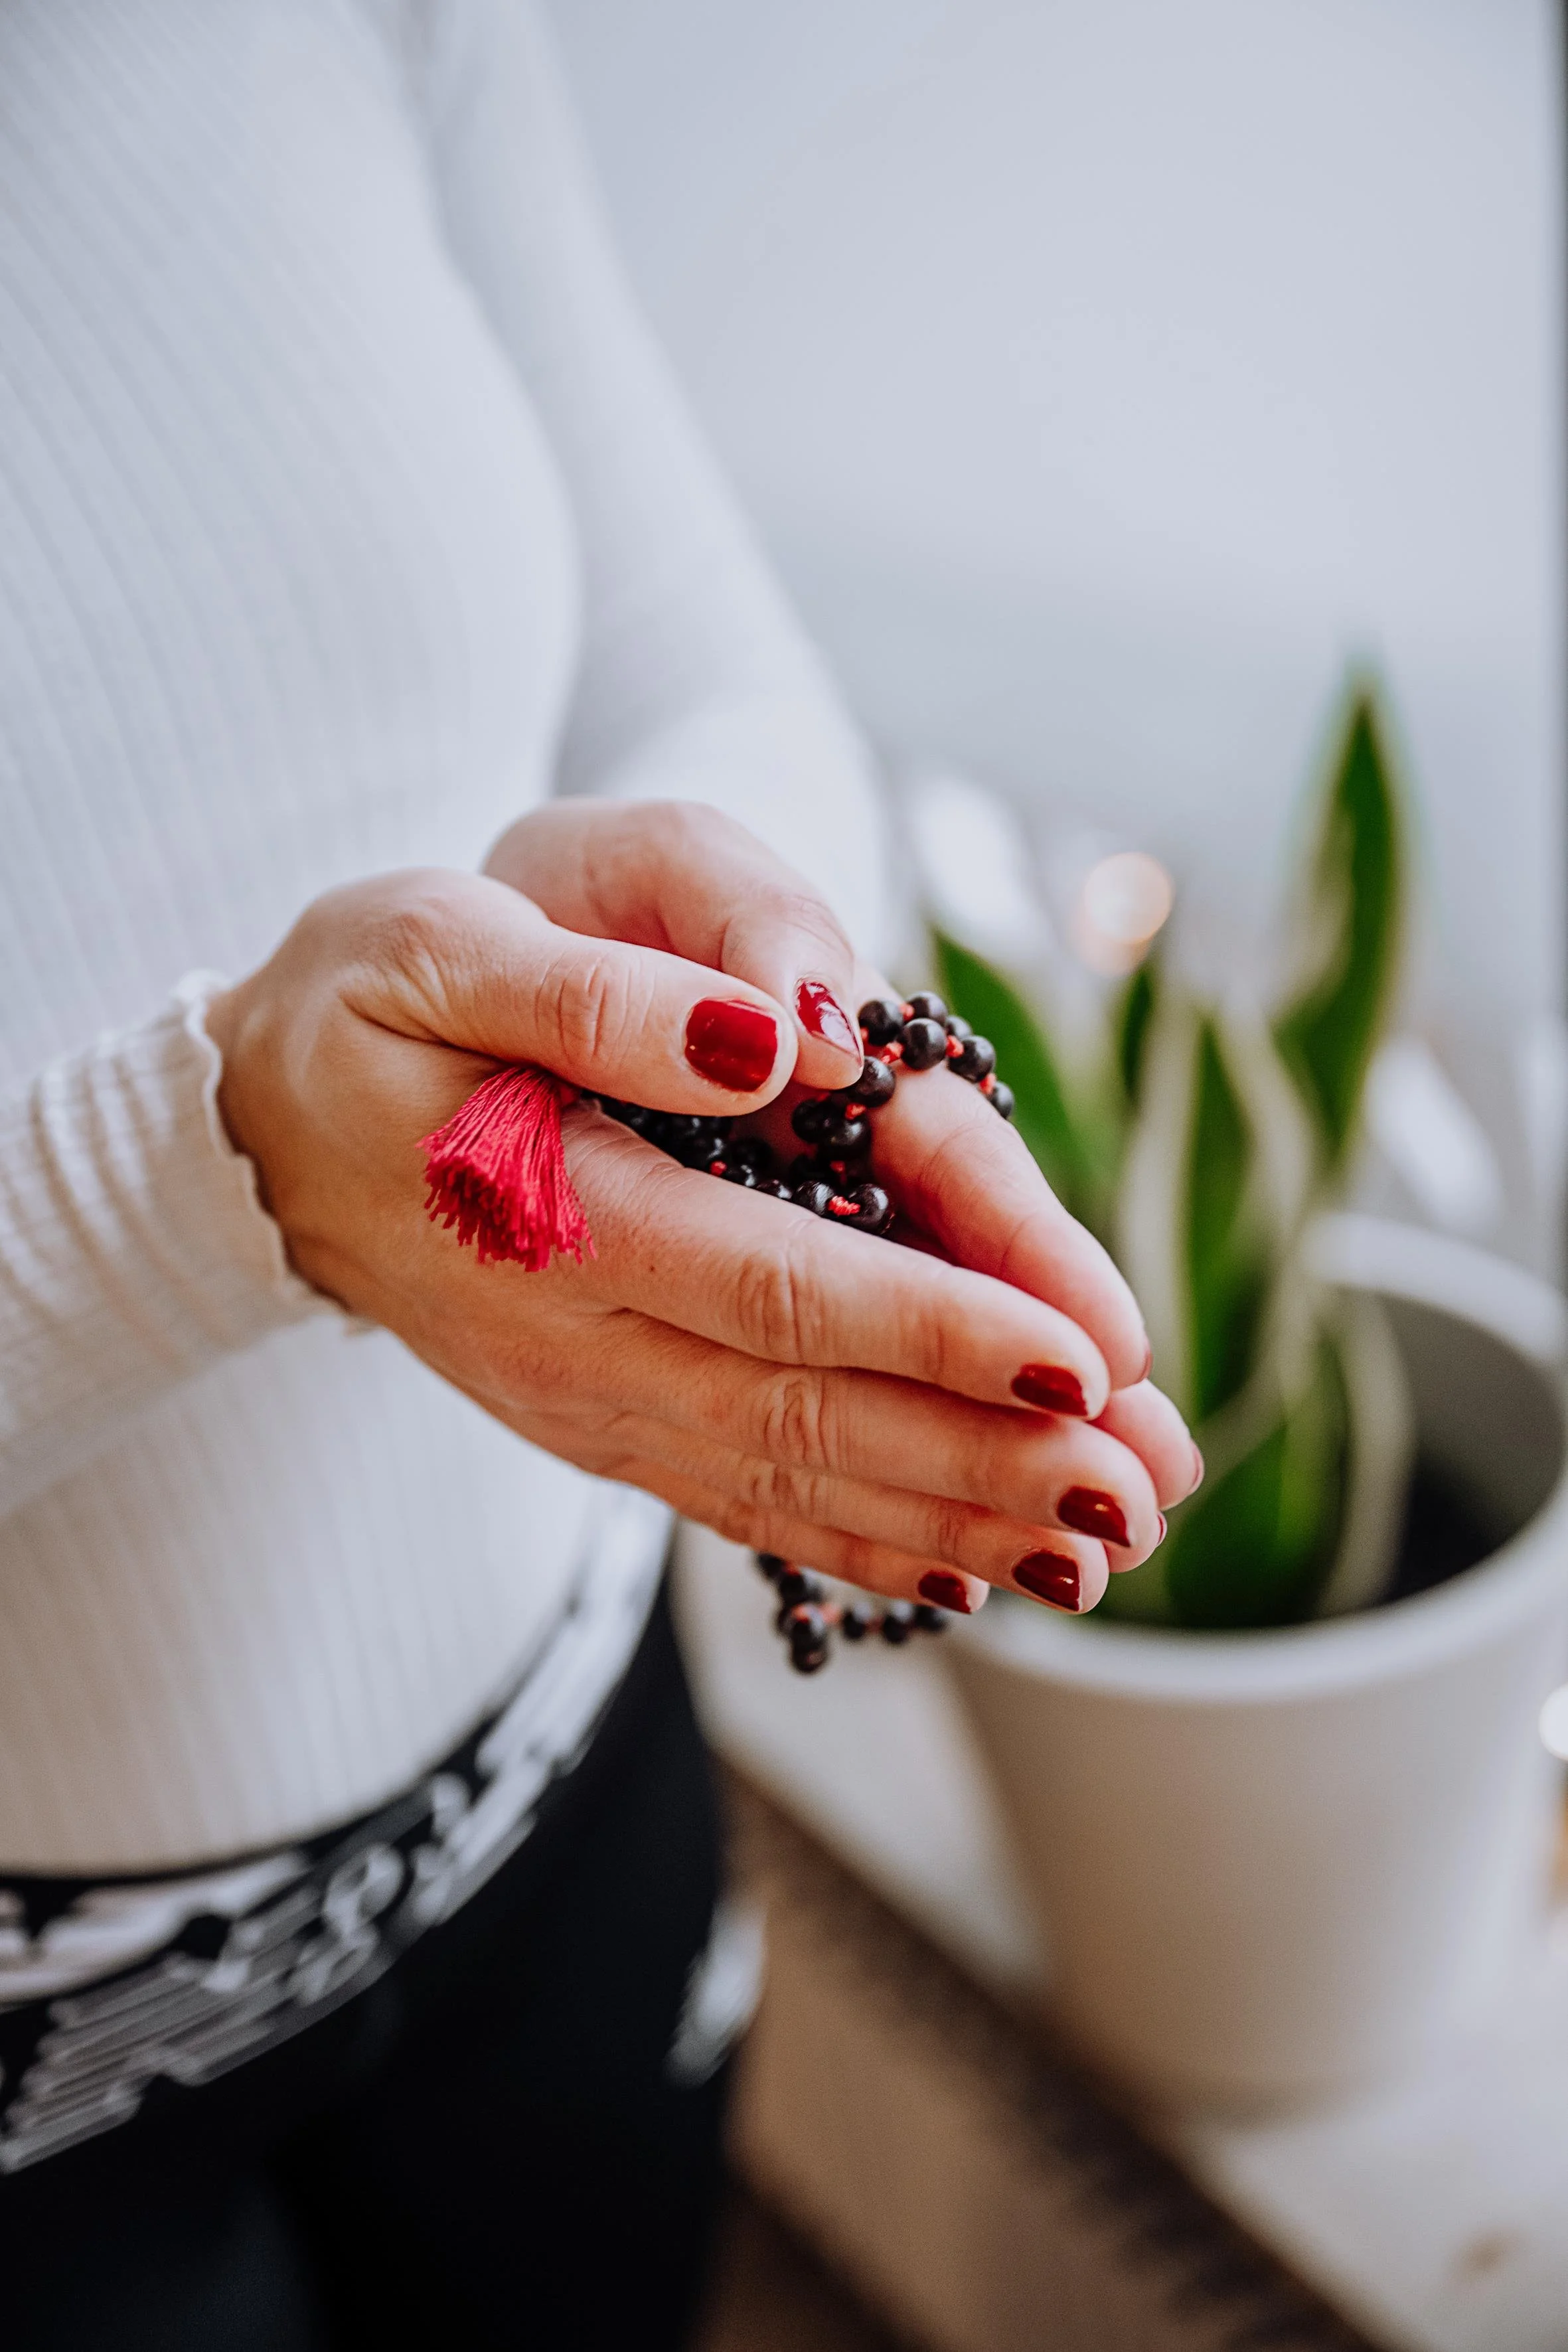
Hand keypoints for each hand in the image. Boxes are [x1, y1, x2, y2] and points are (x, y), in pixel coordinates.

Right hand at [209, 802, 1198, 1614]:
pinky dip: (853, 1544)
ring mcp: (586, 1395)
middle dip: (987, 1452)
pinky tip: (962, 1577)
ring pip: (786, 1476)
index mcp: (552, 1198)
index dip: (933, 1322)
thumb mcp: (449, 934)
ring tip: (1098, 1552)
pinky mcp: (596, 1420)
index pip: (773, 1278)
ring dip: (950, 1516)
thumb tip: (777, 1037)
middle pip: (808, 1407)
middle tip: (1141, 1491)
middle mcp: (576, 1328)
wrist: (261, 1128)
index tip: (1082, 1359)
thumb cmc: (374, 996)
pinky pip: (735, 1500)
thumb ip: (601, 994)